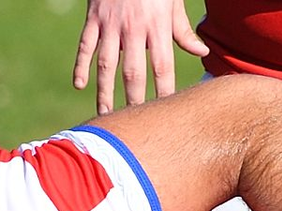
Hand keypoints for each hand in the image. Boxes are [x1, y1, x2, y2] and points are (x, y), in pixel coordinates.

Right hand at [72, 0, 206, 112]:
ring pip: (106, 64)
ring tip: (106, 115)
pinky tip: (80, 85)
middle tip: (133, 126)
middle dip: (134, 101)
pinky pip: (85, 45)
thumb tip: (202, 52)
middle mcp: (134, 28)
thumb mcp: (173, 3)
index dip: (163, 92)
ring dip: (105, 92)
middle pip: (133, 72)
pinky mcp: (94, 17)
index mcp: (157, 27)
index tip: (165, 116)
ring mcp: (111, 24)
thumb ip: (183, 30)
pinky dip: (80, 65)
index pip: (162, 67)